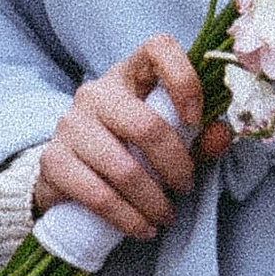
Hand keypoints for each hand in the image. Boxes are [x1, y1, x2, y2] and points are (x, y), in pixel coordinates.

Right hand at [34, 36, 221, 244]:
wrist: (68, 178)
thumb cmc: (129, 152)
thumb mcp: (169, 142)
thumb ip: (200, 138)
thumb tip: (221, 135)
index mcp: (130, 75)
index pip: (158, 48)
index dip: (184, 79)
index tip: (196, 120)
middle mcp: (96, 92)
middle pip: (146, 125)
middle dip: (176, 166)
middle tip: (185, 188)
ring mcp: (70, 124)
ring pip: (123, 168)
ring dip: (154, 201)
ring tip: (166, 217)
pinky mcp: (53, 160)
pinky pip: (98, 194)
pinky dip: (128, 218)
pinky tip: (141, 228)